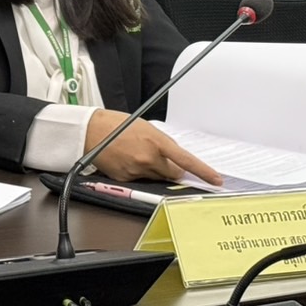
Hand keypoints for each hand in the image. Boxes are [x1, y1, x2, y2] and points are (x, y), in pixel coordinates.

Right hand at [84, 109, 222, 185]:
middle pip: (173, 173)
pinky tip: (125, 160)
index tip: (216, 180)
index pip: (186, 160)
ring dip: (152, 169)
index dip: (204, 172)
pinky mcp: (126, 179)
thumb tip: (173, 156)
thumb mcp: (144, 126)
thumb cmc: (115, 124)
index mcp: (156, 142)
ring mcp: (137, 171)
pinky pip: (140, 181)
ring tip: (135, 154)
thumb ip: (161, 142)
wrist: (89, 131)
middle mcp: (148, 158)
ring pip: (156, 177)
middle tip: (158, 158)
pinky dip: (137, 173)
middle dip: (171, 168)